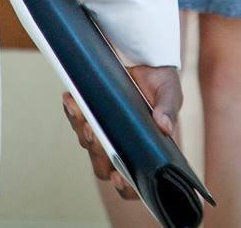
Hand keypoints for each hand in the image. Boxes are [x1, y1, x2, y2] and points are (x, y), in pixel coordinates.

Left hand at [64, 63, 180, 198]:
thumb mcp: (169, 91)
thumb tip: (165, 126)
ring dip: (82, 130)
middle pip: (104, 165)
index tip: (118, 176)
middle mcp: (122, 145)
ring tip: (82, 113)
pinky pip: (76, 118)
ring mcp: (104, 131)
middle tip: (95, 133)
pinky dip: (72, 111)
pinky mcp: (89, 113)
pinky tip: (71, 99)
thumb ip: (169, 108)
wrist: (143, 56)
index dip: (125, 185)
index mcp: (145, 148)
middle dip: (97, 152)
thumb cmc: (160, 80)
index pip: (135, 180)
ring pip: (87, 143)